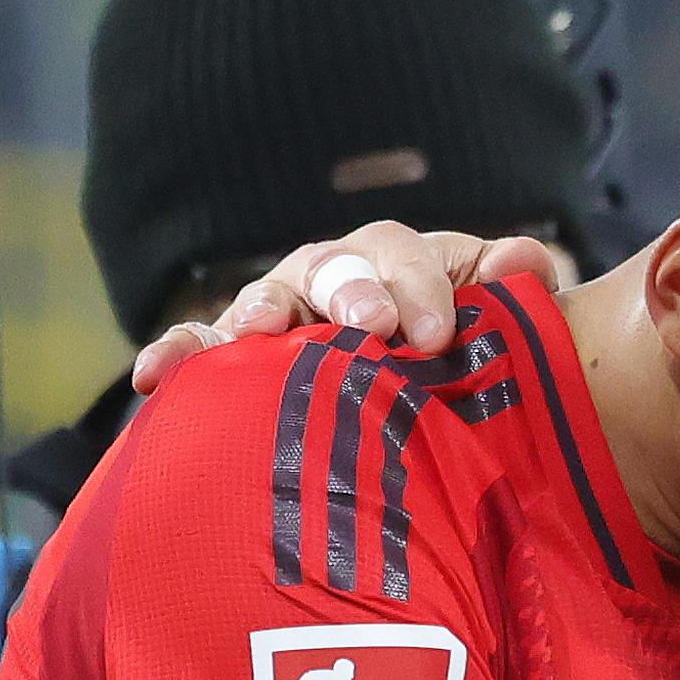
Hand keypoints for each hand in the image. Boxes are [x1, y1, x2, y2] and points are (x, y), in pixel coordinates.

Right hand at [129, 222, 552, 389]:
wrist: (433, 425)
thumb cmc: (467, 370)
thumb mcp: (505, 335)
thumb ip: (519, 300)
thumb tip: (524, 262)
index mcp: (398, 267)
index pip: (401, 254)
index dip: (420, 283)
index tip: (435, 330)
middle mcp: (334, 282)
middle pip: (331, 268)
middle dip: (350, 290)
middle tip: (371, 324)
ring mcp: (282, 320)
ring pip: (263, 303)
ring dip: (256, 313)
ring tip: (255, 332)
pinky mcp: (238, 367)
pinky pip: (202, 353)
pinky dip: (178, 355)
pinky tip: (155, 378)